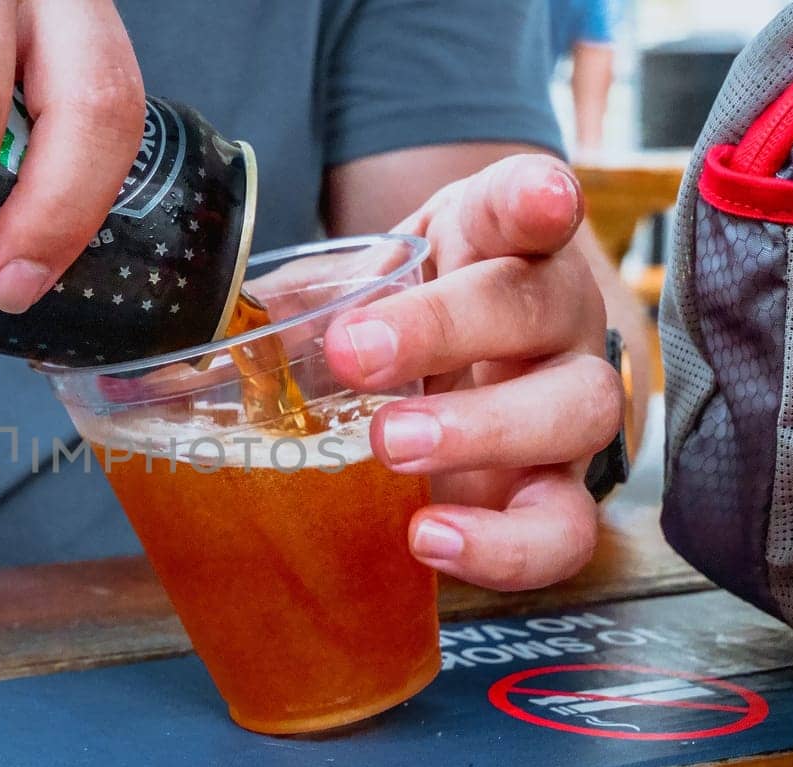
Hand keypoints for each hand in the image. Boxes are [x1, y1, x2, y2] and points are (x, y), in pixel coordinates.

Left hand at [324, 154, 623, 590]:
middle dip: (448, 328)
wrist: (450, 387)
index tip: (537, 202)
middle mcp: (553, 314)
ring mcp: (569, 401)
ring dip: (482, 430)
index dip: (534, 197)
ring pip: (579, 410)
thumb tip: (213, 339)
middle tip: (357, 358)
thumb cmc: (398, 325)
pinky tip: (431, 538)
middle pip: (540, 306)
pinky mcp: (560, 490)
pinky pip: (564, 526)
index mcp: (496, 244)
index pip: (523, 201)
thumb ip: (300, 304)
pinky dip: (505, 544)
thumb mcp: (355, 294)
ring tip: (391, 445)